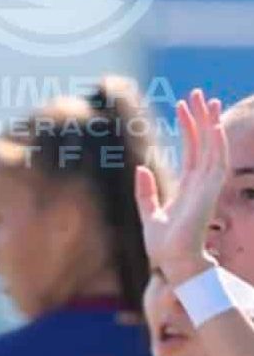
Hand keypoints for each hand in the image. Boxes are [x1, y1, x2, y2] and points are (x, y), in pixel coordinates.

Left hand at [138, 89, 227, 282]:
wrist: (171, 262)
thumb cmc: (162, 245)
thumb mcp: (148, 213)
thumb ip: (145, 191)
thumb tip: (140, 168)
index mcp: (189, 186)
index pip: (192, 149)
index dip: (190, 127)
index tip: (185, 105)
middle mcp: (201, 183)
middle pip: (204, 142)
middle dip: (202, 117)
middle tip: (198, 93)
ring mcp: (208, 187)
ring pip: (212, 147)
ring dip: (210, 123)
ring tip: (206, 100)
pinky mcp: (210, 193)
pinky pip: (216, 162)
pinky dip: (215, 143)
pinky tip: (213, 125)